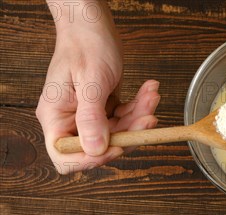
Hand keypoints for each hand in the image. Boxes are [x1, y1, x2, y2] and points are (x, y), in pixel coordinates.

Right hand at [36, 1, 159, 173]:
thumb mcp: (91, 81)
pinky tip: (148, 92)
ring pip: (118, 133)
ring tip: (151, 96)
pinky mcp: (103, 110)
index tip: (118, 146)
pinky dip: (139, 108)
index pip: (65, 155)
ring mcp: (87, 116)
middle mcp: (70, 120)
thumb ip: (91, 118)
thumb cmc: (86, 44)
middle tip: (148, 116)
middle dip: (128, 132)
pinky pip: (125, 119)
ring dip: (139, 117)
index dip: (91, 158)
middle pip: (99, 147)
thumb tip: (95, 150)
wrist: (92, 25)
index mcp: (55, 116)